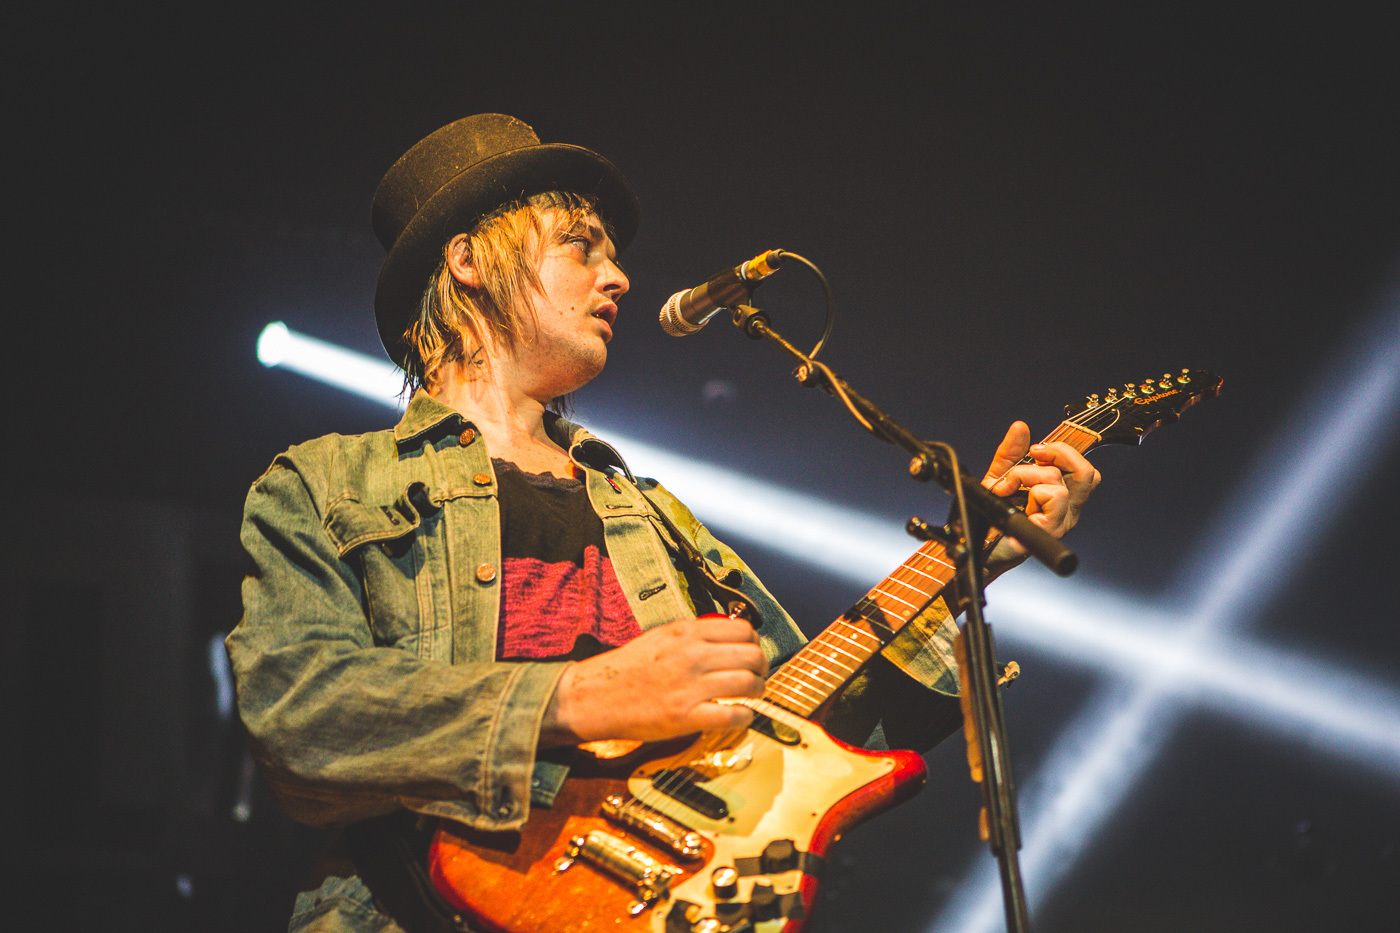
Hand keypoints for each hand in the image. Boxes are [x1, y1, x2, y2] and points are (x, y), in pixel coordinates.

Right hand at [541, 616, 767, 745]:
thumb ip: (695, 634)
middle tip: (757, 676)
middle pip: (753, 655)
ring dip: (757, 691)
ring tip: (750, 696)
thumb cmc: (629, 667)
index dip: (755, 643)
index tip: (752, 653)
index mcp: (686, 632)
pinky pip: (734, 715)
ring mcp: (690, 687)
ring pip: (749, 684)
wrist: (598, 696)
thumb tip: (728, 635)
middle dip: (762, 668)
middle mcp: (692, 656)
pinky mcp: (686, 717)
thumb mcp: (662, 636)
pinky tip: (739, 715)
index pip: (744, 630)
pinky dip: (745, 717)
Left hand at [981, 421, 1100, 572]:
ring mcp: (1061, 522)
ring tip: (1009, 488)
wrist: (978, 546)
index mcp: (1063, 496)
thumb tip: (1020, 427)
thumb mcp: (1000, 477)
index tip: (1036, 450)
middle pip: (1087, 472)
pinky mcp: (1051, 530)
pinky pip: (1053, 498)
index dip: (1064, 451)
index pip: (1085, 469)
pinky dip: (1030, 492)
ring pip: (1063, 483)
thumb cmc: (992, 519)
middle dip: (1058, 454)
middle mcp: (1067, 510)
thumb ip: (1011, 453)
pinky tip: (1013, 503)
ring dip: (1029, 477)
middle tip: (1033, 457)